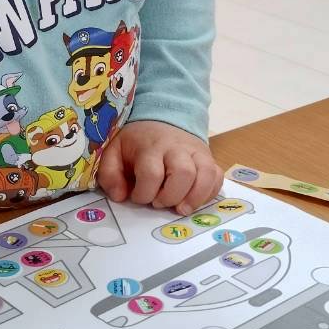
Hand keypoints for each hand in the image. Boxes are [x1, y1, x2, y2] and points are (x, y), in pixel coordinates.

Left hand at [98, 120, 222, 215]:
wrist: (160, 120)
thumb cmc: (137, 142)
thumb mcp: (114, 152)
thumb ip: (110, 174)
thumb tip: (120, 196)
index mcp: (151, 147)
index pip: (152, 173)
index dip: (144, 193)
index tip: (137, 197)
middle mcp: (177, 149)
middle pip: (184, 173)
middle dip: (171, 196)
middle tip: (159, 203)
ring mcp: (196, 153)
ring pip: (207, 174)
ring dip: (195, 198)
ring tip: (181, 208)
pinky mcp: (208, 159)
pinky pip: (217, 177)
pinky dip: (210, 192)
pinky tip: (194, 200)